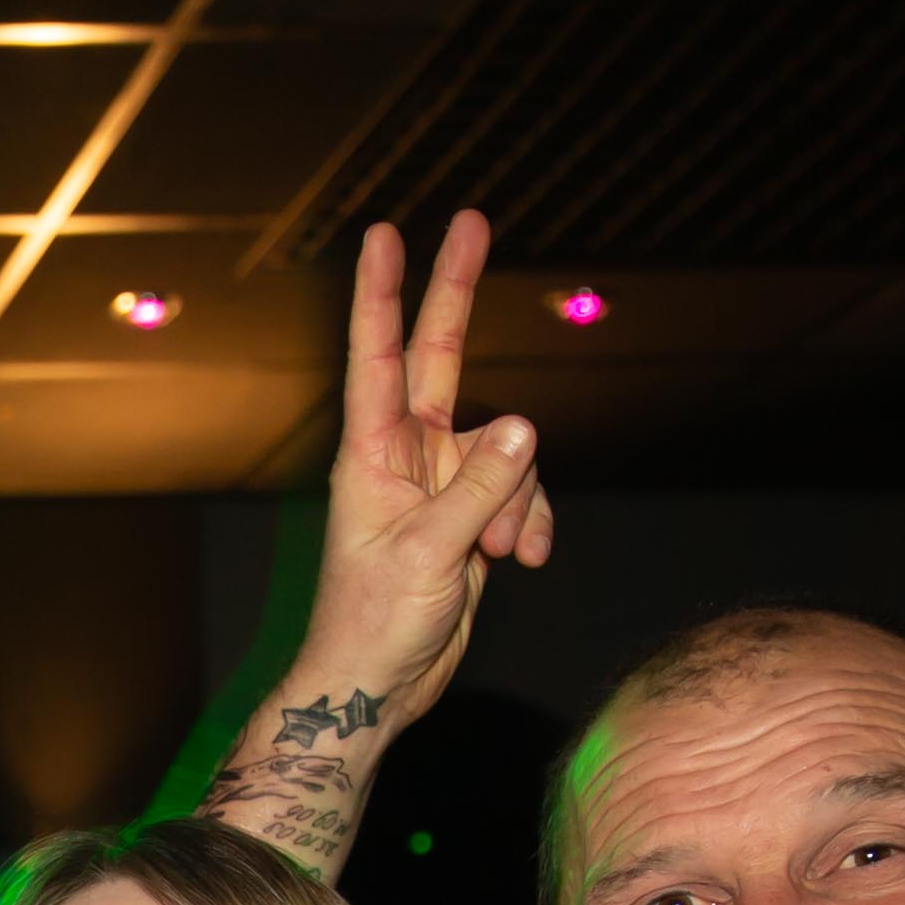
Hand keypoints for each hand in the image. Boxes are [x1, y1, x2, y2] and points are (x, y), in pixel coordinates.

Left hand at [287, 208, 552, 725]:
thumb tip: (525, 426)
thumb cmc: (375, 623)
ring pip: (510, 448)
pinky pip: (522, 492)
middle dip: (458, 291)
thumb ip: (481, 490)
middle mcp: (407, 455)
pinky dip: (531, 521)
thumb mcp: (431, 555)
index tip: (386, 234)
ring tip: (501, 554)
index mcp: (373, 454)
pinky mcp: (472, 514)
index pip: (378, 356)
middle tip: (472, 217)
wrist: (379, 687)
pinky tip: (523, 562)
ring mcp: (442, 482)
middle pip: (442, 356)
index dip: (383, 292)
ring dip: (521, 497)